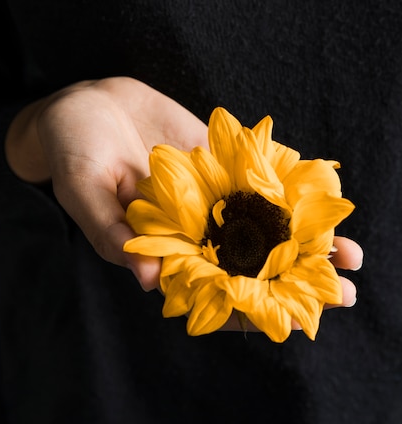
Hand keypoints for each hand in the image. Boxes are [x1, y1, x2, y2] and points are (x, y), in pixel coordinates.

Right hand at [5, 77, 362, 330]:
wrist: (88, 102)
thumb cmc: (73, 152)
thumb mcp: (83, 191)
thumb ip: (111, 234)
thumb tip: (147, 281)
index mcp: (160, 247)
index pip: (208, 289)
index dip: (249, 308)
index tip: (291, 321)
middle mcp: (192, 225)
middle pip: (249, 260)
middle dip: (295, 277)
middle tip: (345, 290)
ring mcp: (211, 191)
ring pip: (264, 221)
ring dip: (306, 237)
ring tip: (350, 251)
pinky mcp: (220, 157)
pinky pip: (260, 174)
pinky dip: (293, 186)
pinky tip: (326, 194)